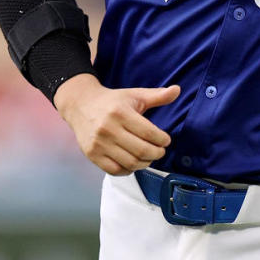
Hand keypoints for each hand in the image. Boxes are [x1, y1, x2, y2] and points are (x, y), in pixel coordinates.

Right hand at [53, 73, 179, 175]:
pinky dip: (128, 170)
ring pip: (129, 163)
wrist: (81, 105)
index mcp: (120, 113)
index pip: (149, 133)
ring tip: (149, 157)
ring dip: (145, 163)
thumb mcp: (135, 95)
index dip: (162, 140)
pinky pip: (114, 170)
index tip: (166, 140)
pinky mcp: (91, 155)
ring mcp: (98, 144)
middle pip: (141, 150)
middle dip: (157, 153)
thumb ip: (157, 96)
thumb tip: (178, 90)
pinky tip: (134, 163)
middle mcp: (107, 129)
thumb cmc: (113, 101)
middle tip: (161, 151)